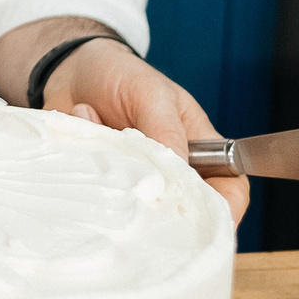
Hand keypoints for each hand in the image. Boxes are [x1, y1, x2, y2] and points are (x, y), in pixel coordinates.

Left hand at [0, 22, 248, 222]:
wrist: (70, 70)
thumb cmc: (121, 76)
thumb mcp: (151, 94)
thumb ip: (165, 131)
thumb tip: (178, 171)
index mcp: (198, 147)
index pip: (229, 187)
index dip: (226, 210)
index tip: (208, 228)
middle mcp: (171, 172)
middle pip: (186, 211)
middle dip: (167, 213)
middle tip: (141, 197)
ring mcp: (136, 182)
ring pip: (140, 210)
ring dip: (119, 183)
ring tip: (105, 140)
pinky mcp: (104, 185)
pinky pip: (100, 198)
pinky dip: (89, 173)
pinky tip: (85, 133)